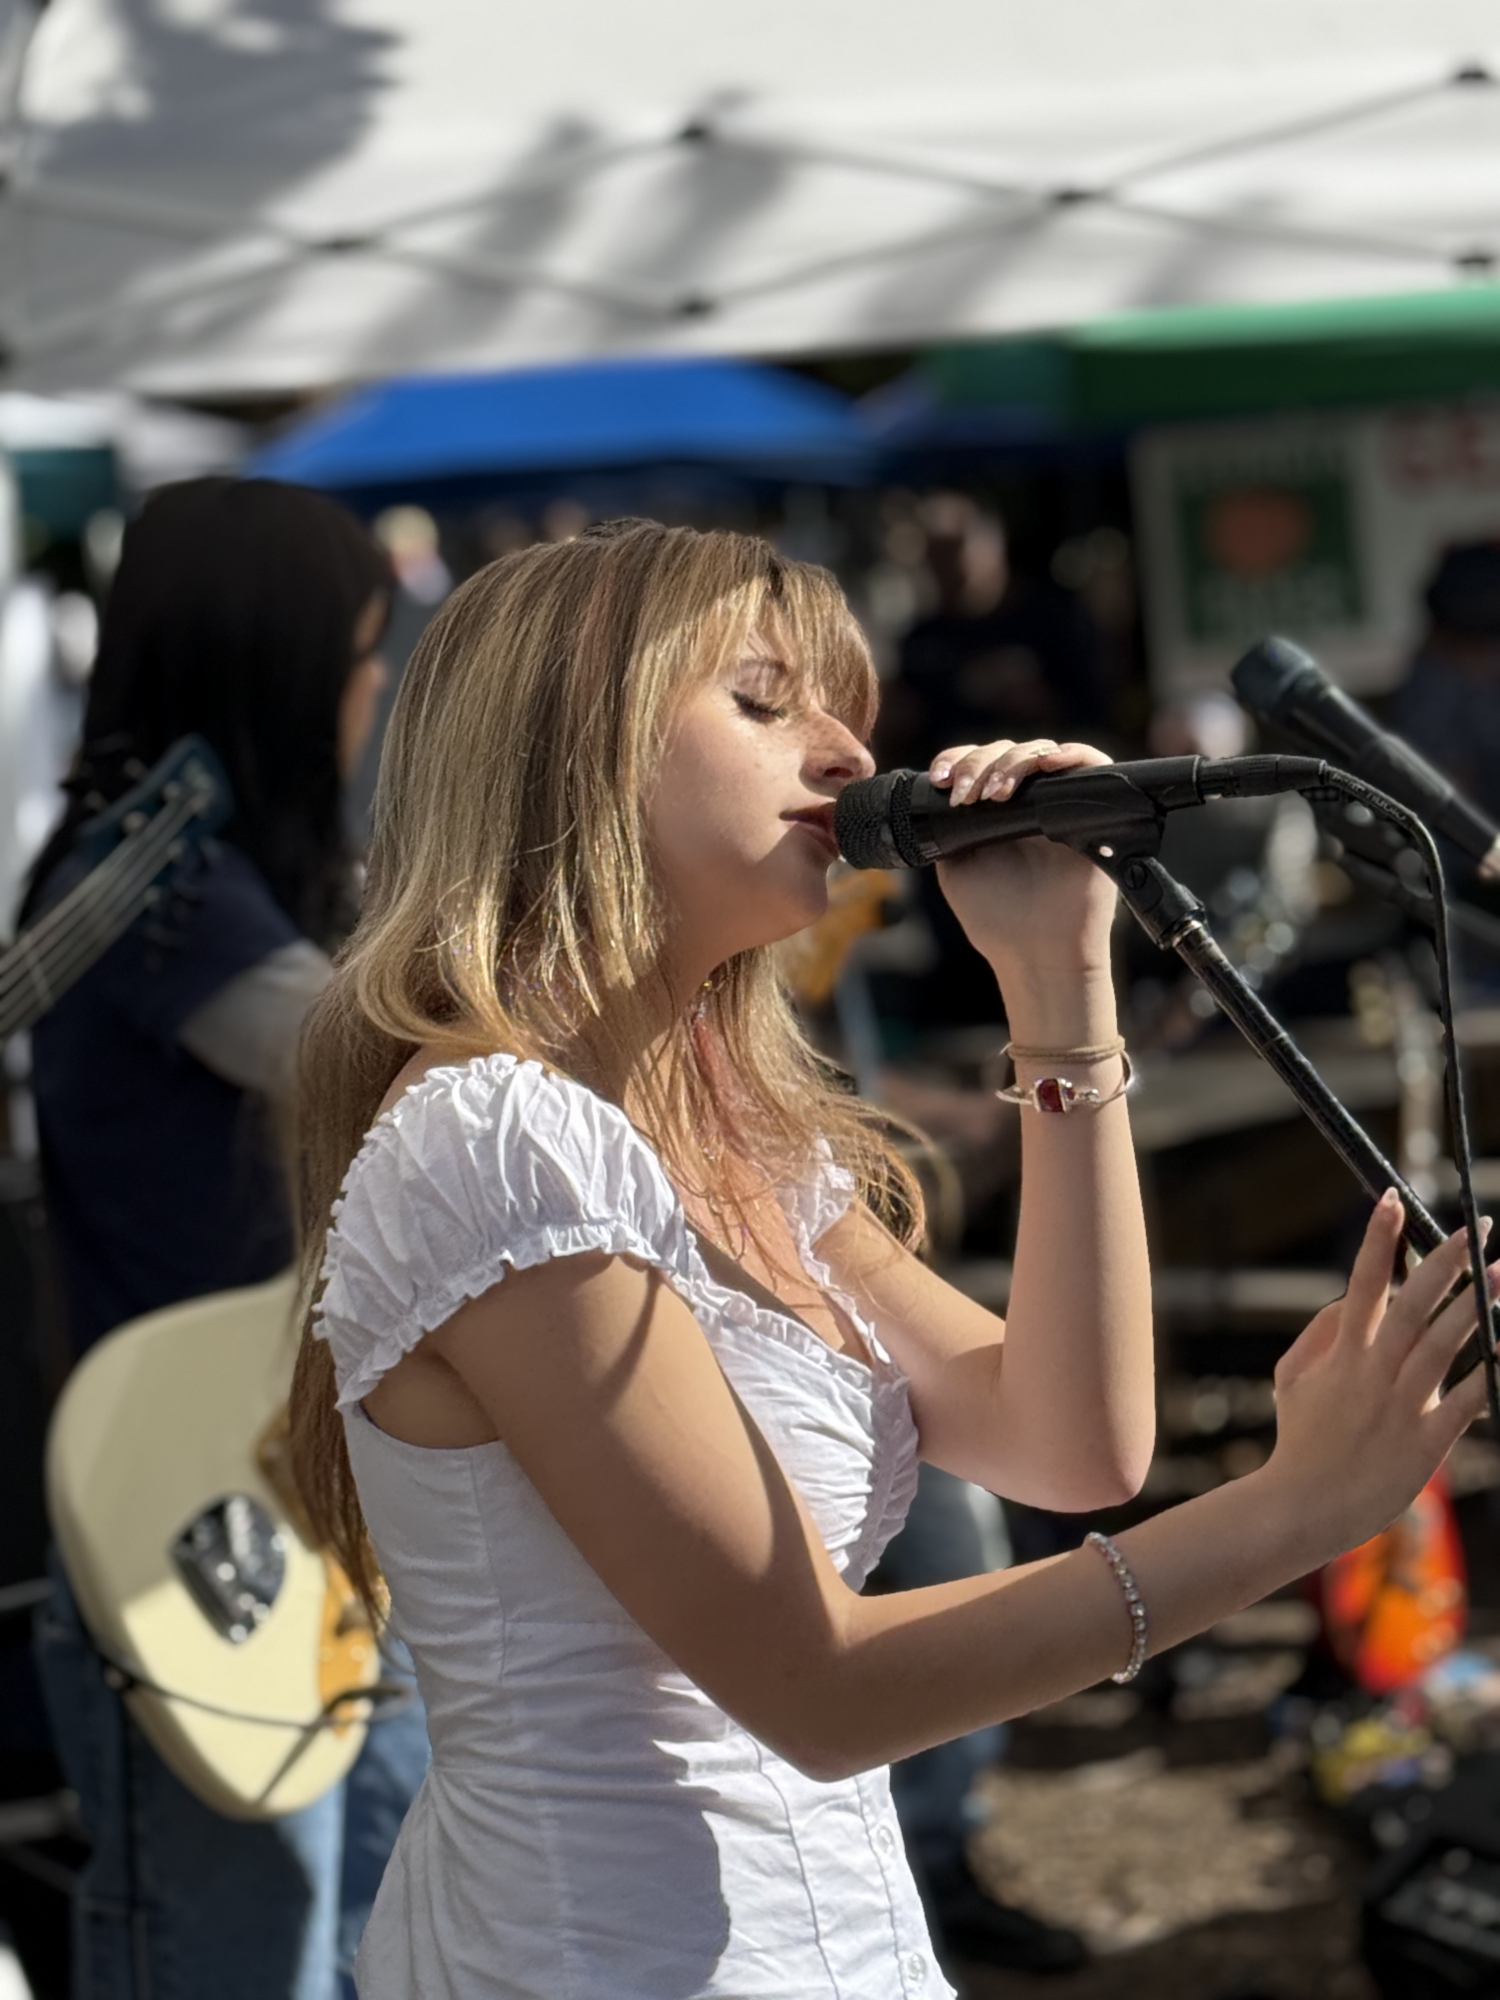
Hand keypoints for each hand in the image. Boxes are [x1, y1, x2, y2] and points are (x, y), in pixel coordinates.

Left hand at [928, 738, 1118, 977]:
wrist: (1038, 955)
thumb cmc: (998, 920)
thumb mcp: (956, 868)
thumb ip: (948, 828)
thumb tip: (936, 790)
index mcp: (996, 813)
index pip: (980, 764)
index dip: (959, 761)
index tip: (941, 779)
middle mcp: (1030, 803)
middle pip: (1007, 752)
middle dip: (980, 764)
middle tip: (967, 795)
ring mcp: (1062, 804)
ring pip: (1042, 752)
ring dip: (1013, 763)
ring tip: (995, 794)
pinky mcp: (1095, 811)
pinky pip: (1092, 763)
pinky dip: (1072, 755)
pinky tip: (1047, 765)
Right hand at [1265, 1192, 1495, 1567]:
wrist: (1302, 1506)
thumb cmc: (1299, 1440)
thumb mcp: (1290, 1377)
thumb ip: (1321, 1333)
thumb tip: (1353, 1297)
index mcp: (1342, 1353)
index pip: (1362, 1282)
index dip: (1376, 1239)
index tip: (1392, 1199)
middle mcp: (1373, 1372)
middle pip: (1413, 1304)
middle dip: (1445, 1262)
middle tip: (1477, 1226)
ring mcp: (1401, 1406)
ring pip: (1444, 1344)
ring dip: (1476, 1306)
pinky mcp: (1425, 1443)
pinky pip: (1465, 1401)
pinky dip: (1489, 1373)